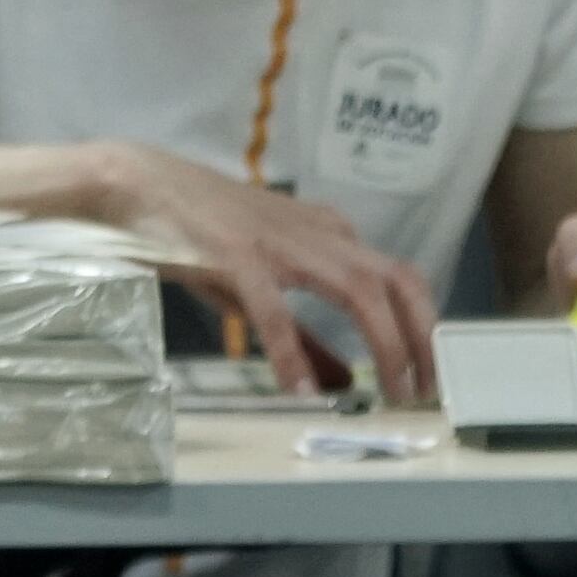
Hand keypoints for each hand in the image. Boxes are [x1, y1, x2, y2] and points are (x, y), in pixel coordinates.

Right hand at [89, 142, 439, 404]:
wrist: (144, 184)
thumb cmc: (204, 233)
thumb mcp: (265, 287)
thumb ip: (307, 338)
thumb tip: (344, 384)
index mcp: (329, 235)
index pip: (400, 277)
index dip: (425, 325)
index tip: (432, 373)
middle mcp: (319, 235)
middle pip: (395, 281)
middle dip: (421, 336)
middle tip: (428, 390)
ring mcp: (281, 243)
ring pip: (357, 290)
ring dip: (384, 343)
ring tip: (391, 392)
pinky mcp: (239, 257)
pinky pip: (275, 312)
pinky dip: (292, 355)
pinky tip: (301, 392)